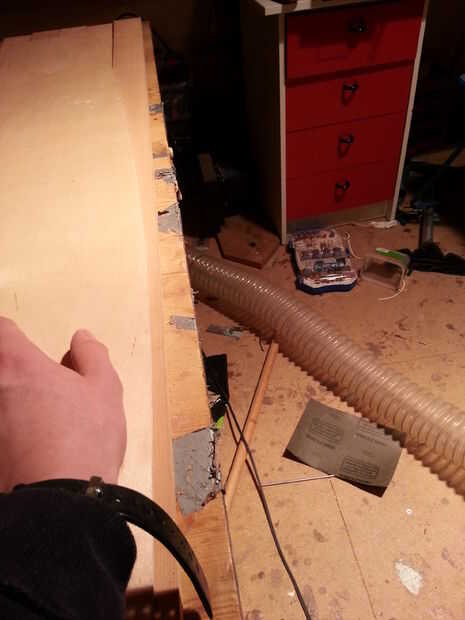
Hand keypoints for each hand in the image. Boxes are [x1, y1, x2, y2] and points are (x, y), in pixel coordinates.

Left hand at [0, 317, 125, 491]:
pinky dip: (8, 435)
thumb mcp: (105, 389)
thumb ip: (91, 355)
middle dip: (10, 372)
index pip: (1, 330)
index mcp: (16, 364)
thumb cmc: (85, 436)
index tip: (24, 345)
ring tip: (34, 422)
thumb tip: (80, 338)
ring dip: (9, 404)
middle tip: (33, 388)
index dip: (12, 334)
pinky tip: (25, 448)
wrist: (61, 502)